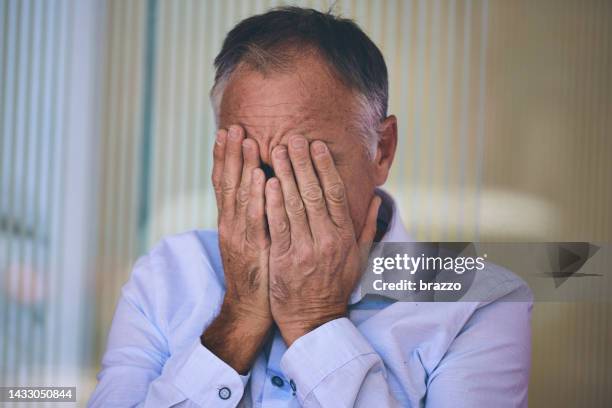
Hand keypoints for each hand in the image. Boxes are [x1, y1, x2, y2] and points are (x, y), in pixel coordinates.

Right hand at [202, 125, 270, 373]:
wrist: (249, 308)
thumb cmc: (257, 272)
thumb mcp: (252, 240)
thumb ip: (255, 215)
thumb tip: (263, 188)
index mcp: (230, 221)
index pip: (224, 183)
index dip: (224, 158)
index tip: (227, 133)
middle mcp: (230, 224)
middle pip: (227, 183)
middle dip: (230, 154)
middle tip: (233, 127)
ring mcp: (238, 236)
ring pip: (238, 195)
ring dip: (241, 166)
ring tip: (245, 140)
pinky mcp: (251, 249)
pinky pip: (254, 218)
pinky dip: (256, 196)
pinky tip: (260, 176)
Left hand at [265, 136, 380, 345]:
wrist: (315, 320)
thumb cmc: (336, 286)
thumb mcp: (359, 258)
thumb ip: (366, 226)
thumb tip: (376, 197)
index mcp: (344, 235)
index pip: (335, 193)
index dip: (325, 167)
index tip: (316, 146)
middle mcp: (327, 239)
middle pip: (313, 192)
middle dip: (302, 162)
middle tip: (292, 138)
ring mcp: (305, 248)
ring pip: (294, 204)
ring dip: (284, 174)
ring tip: (275, 151)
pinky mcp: (283, 258)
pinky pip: (277, 225)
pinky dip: (272, 202)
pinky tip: (266, 182)